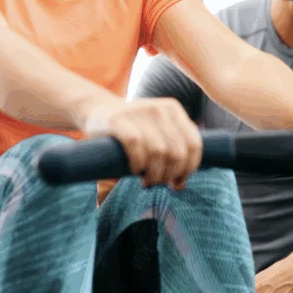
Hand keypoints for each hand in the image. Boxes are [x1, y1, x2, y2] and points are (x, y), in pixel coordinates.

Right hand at [83, 97, 201, 189]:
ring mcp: (139, 112)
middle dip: (169, 175)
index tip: (177, 181)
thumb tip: (181, 184)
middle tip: (157, 182)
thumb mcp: (158, 133)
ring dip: (153, 174)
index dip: (188, 168)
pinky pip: (136, 147)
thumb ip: (173, 152)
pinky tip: (134, 169)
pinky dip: (137, 164)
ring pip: (158, 152)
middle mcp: (159, 108)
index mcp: (174, 110)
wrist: (98, 111)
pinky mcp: (118, 120)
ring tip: (146, 180)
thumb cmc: (132, 130)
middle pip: (177, 153)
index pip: (194, 145)